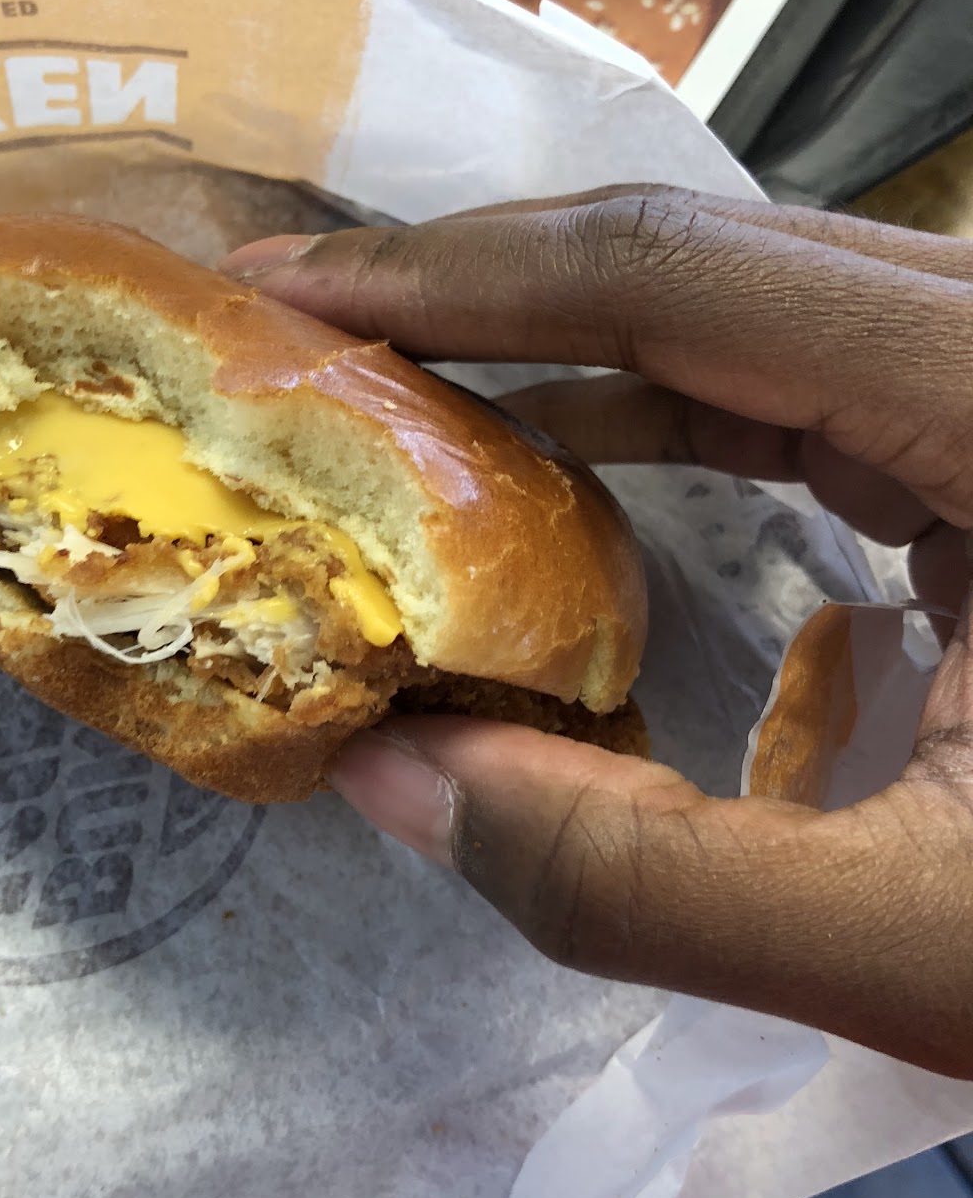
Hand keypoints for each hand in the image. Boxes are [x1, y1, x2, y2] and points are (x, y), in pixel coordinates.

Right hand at [223, 188, 972, 1079]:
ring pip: (767, 305)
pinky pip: (822, 380)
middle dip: (494, 291)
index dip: (460, 275)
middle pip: (715, 249)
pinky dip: (680, 412)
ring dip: (579, 351)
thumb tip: (385, 784)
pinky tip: (579, 472)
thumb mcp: (913, 948)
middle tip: (311, 337)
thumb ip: (626, 877)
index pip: (683, 271)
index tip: (287, 285)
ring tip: (405, 400)